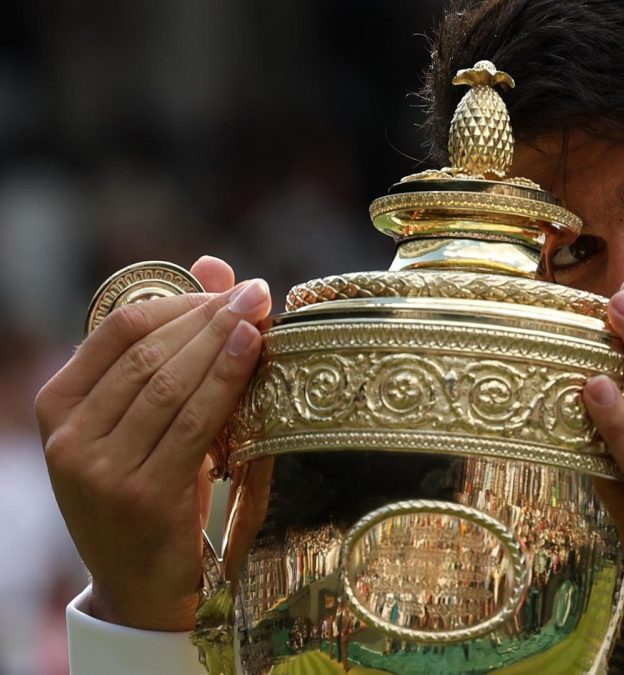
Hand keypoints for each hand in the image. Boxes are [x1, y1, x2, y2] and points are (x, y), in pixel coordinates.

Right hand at [35, 256, 270, 630]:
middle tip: (257, 292)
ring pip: (170, 382)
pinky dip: (226, 379)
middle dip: (209, 315)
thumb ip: (174, 344)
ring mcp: (100, 468)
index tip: (230, 287)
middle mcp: (68, 436)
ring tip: (261, 311)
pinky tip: (253, 350)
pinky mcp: (143, 494)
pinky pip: (193, 422)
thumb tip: (214, 263)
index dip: (179, 299)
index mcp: (58, 405)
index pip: (118, 327)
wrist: (143, 587)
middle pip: (148, 351)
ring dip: (222, 340)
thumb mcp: (151, 420)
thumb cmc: (152, 491)